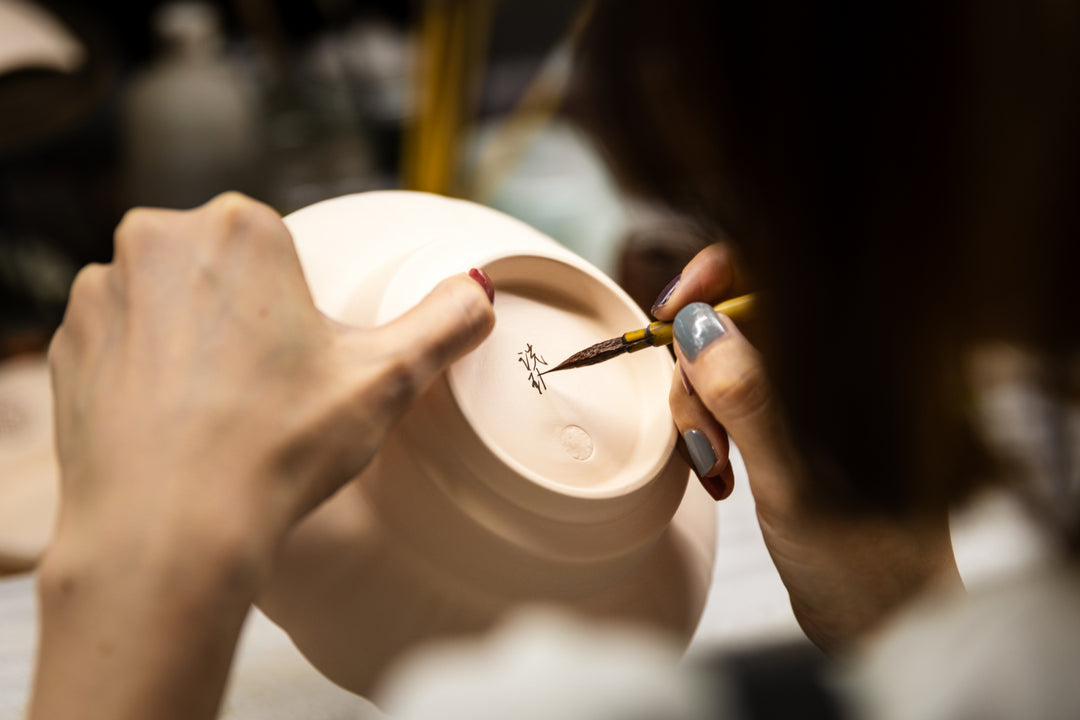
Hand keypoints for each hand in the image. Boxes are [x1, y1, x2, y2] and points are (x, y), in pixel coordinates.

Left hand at [31, 193, 494, 719]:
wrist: (169, 532)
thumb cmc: (276, 447)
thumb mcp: (384, 381)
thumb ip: (442, 325)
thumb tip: (480, 292)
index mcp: (239, 228)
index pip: (279, 249)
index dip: (294, 309)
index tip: (297, 364)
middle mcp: (156, 239)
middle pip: (220, 268)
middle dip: (243, 314)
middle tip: (264, 389)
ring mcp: (100, 291)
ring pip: (168, 301)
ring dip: (192, 338)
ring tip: (219, 410)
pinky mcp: (65, 343)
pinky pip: (120, 339)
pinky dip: (145, 369)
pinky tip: (172, 419)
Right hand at [655, 244, 962, 651]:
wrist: (878, 617)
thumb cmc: (861, 559)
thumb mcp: (793, 480)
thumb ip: (747, 398)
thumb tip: (700, 326)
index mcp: (853, 359)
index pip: (775, 271)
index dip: (716, 278)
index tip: (671, 317)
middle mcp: (831, 365)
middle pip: (735, 318)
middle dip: (699, 371)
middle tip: (705, 437)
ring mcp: (808, 394)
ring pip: (723, 362)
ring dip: (701, 410)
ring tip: (716, 468)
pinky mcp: (788, 423)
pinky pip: (728, 400)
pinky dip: (710, 430)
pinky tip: (721, 474)